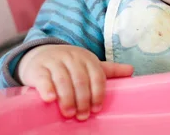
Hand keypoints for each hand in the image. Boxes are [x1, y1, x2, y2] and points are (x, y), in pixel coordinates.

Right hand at [17, 44, 132, 119]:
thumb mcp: (89, 64)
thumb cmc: (70, 64)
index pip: (97, 76)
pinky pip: (43, 79)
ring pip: (63, 80)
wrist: (42, 53)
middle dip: (83, 99)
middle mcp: (72, 58)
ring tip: (69, 113)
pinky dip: (47, 89)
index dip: (98, 93)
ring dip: (67, 98)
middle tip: (82, 116)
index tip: (97, 109)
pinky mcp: (38, 69)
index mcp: (87, 58)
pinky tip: (50, 100)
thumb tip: (132, 70)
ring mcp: (54, 62)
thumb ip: (109, 69)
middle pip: (80, 80)